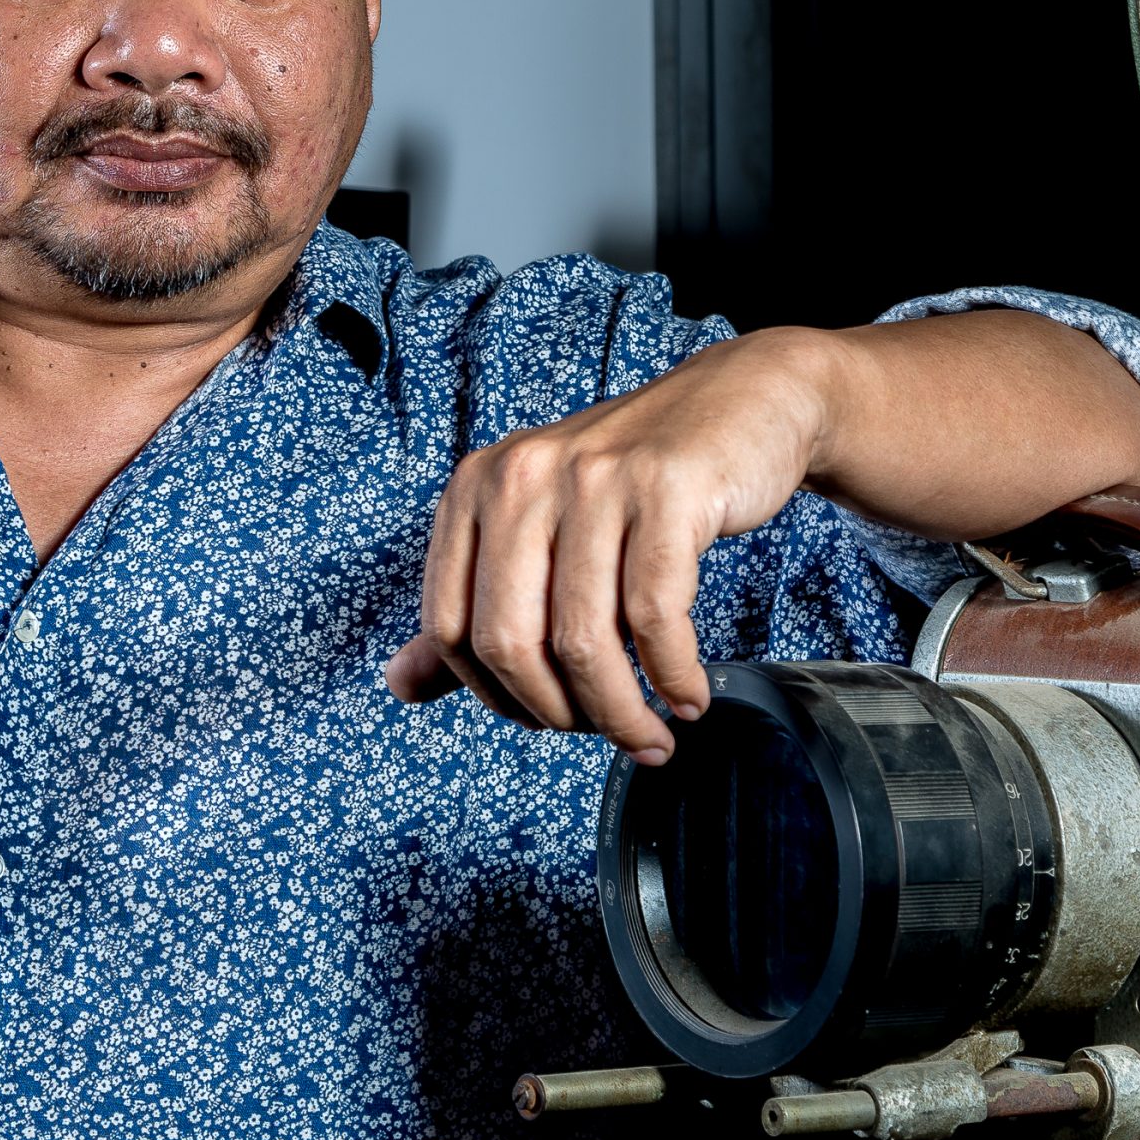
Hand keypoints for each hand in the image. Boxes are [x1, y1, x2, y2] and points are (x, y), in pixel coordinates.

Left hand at [384, 329, 842, 758]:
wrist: (740, 401)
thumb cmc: (635, 481)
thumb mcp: (539, 529)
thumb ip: (473, 607)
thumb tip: (399, 687)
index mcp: (475, 488)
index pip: (449, 627)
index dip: (494, 694)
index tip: (542, 718)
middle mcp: (521, 476)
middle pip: (509, 642)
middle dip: (557, 714)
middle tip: (601, 735)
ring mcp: (593, 478)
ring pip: (586, 640)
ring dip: (622, 714)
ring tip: (652, 737)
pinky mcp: (667, 487)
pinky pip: (655, 614)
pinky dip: (673, 675)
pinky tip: (688, 696)